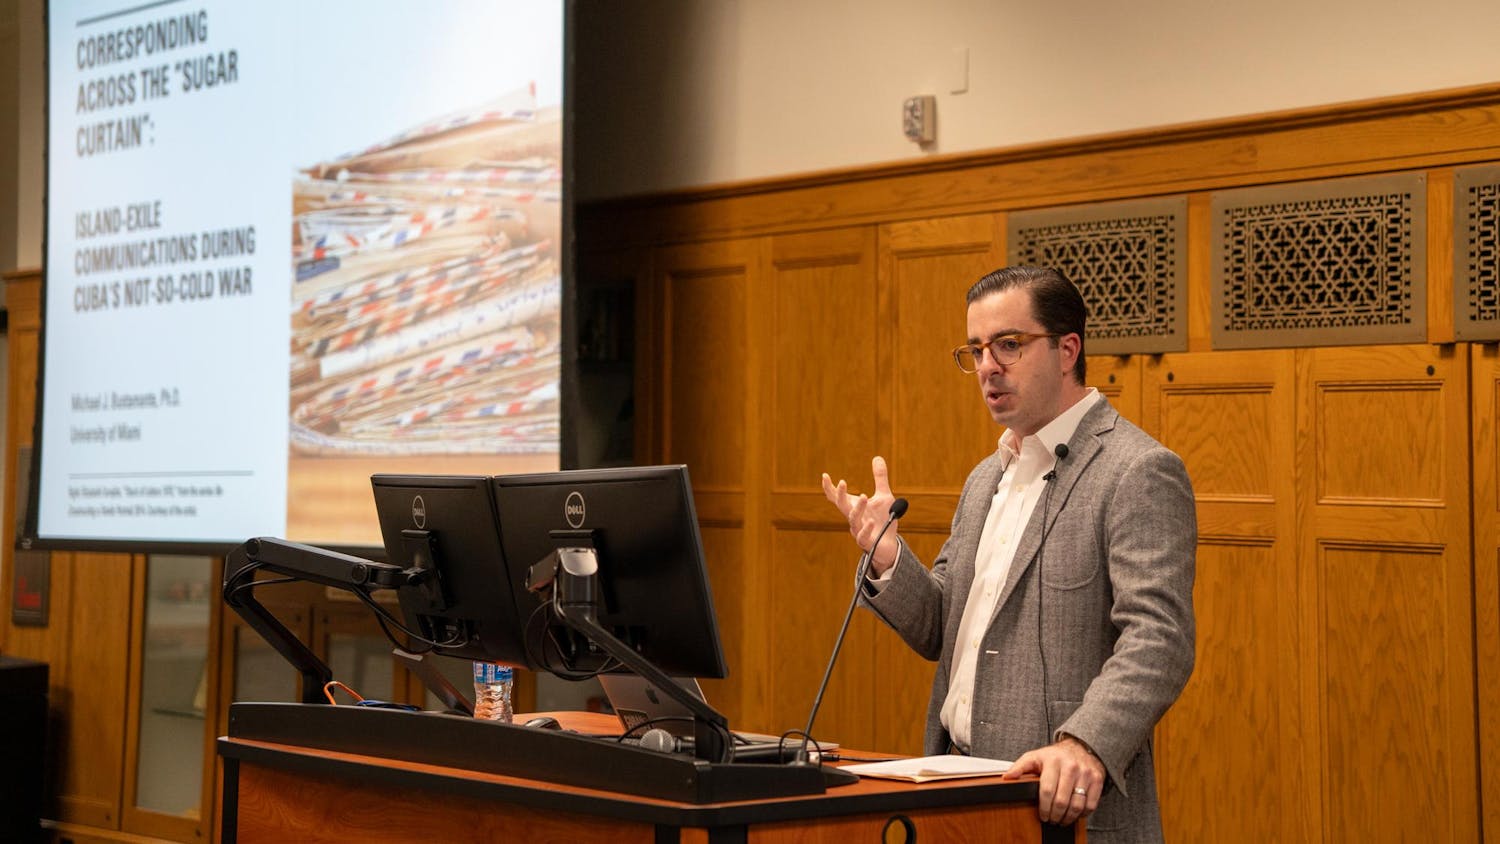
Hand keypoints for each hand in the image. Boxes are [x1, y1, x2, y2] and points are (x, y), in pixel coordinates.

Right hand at [821, 456, 899, 574]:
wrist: (889, 545)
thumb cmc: (883, 520)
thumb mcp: (884, 496)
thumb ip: (880, 478)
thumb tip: (877, 457)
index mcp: (854, 506)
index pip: (837, 497)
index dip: (829, 487)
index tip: (824, 475)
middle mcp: (853, 517)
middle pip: (842, 505)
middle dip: (840, 495)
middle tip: (842, 482)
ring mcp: (858, 530)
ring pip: (853, 519)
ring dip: (858, 508)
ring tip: (865, 496)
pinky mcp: (867, 542)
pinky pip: (863, 536)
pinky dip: (866, 528)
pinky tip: (871, 522)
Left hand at [1001, 736, 1104, 825]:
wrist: (1080, 746)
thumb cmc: (1054, 756)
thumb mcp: (1034, 757)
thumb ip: (1020, 767)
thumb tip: (1007, 778)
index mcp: (1052, 761)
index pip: (1047, 791)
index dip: (1044, 808)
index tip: (1042, 816)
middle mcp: (1070, 766)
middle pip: (1062, 801)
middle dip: (1055, 815)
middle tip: (1051, 820)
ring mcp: (1085, 773)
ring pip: (1077, 805)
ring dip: (1068, 818)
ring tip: (1062, 820)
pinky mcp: (1097, 779)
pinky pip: (1091, 804)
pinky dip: (1083, 814)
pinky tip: (1075, 814)